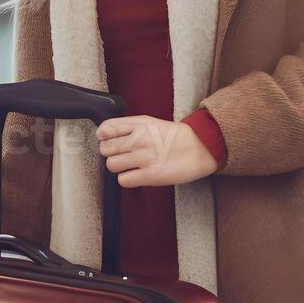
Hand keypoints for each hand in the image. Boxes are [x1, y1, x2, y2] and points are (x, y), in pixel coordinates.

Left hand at [97, 115, 216, 186]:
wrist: (200, 147)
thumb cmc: (174, 136)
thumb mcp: (150, 122)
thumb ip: (128, 126)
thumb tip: (106, 133)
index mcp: (139, 124)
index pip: (106, 128)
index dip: (103, 136)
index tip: (108, 140)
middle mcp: (139, 139)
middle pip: (105, 148)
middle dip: (110, 153)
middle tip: (121, 154)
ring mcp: (145, 157)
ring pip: (111, 165)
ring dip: (118, 167)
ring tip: (129, 165)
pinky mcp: (151, 175)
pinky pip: (123, 180)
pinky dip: (127, 179)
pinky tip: (136, 175)